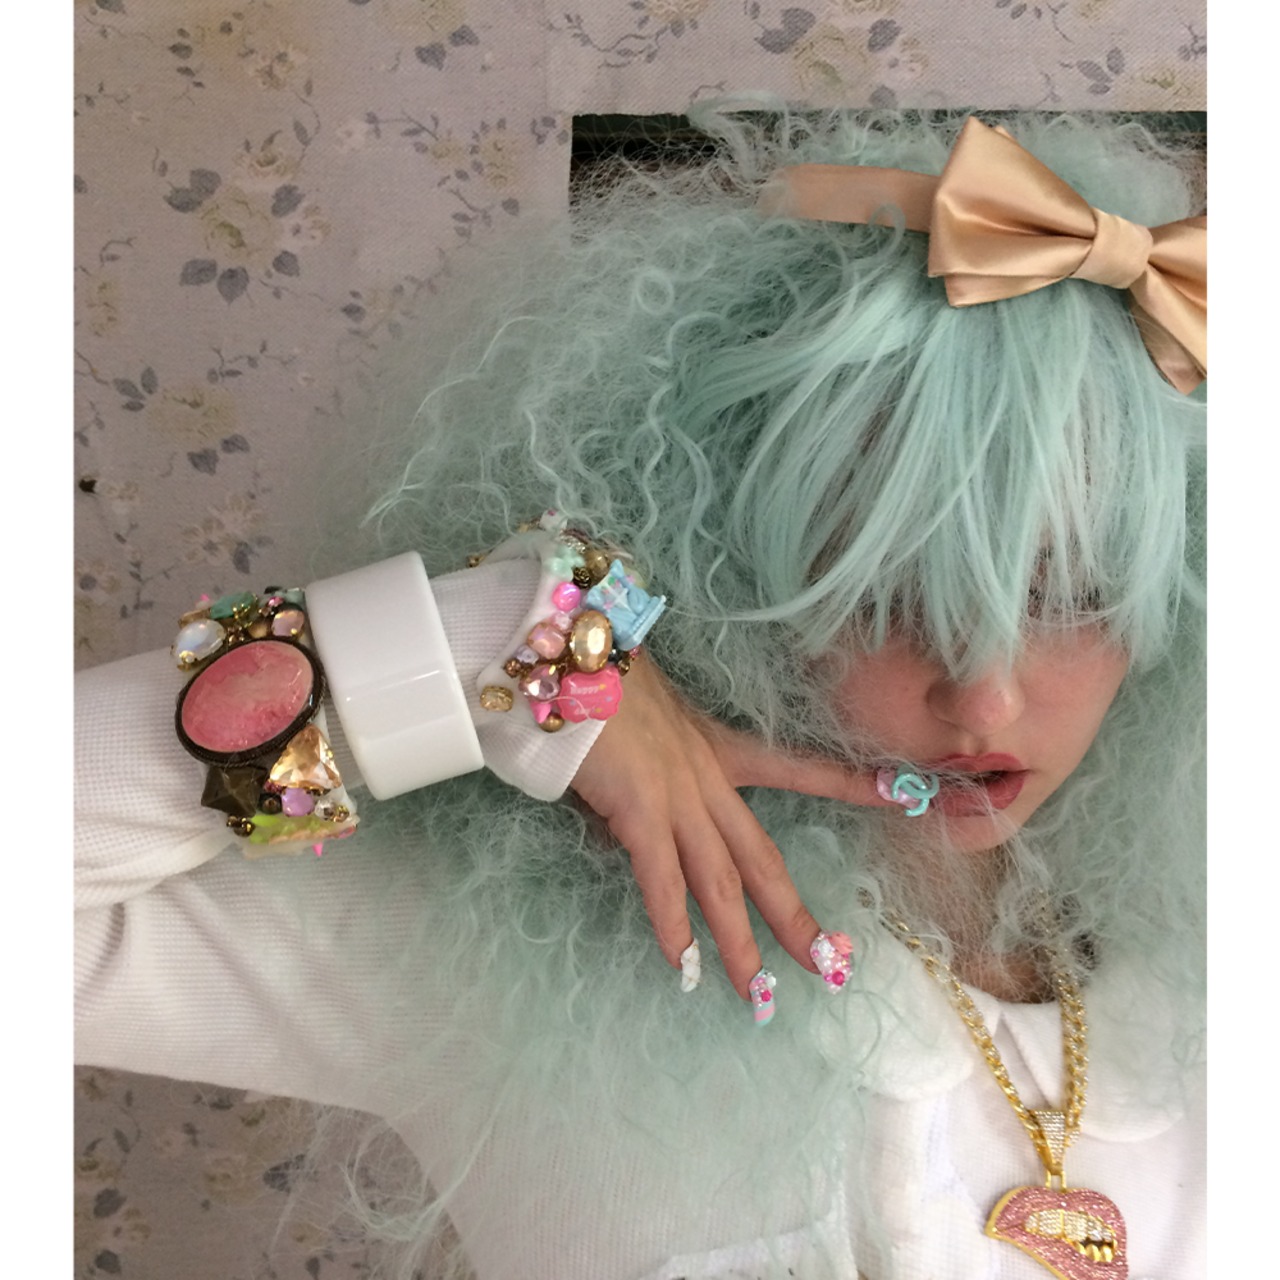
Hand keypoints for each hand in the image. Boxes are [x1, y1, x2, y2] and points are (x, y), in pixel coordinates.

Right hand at [570, 658, 885, 1000]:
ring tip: (759, 995)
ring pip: (722, 883)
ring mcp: (678, 797)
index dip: (848, 782)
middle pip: (763, 860)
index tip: (898, 792)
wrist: (573, 660)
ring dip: (741, 944)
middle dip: (795, 917)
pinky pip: (662, 880)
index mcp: (717, 749)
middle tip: (830, 965)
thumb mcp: (645, 724)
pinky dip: (673, 927)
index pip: (796, 766)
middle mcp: (709, 779)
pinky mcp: (641, 810)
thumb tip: (632, 823)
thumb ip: (650, 776)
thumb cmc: (602, 681)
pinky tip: (682, 967)